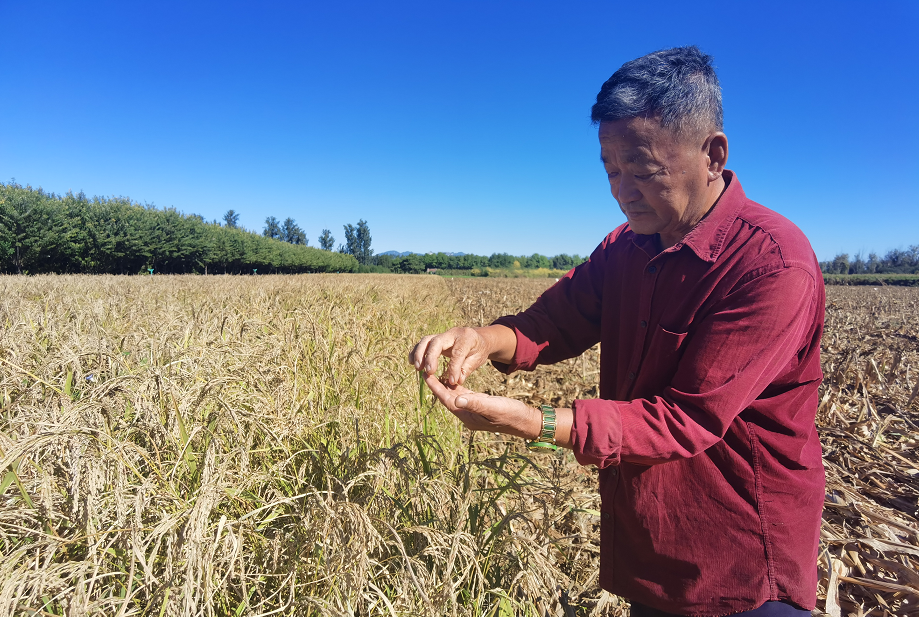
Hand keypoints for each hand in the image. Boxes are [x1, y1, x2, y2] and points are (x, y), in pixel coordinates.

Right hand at [409, 327, 492, 385]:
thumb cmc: (478, 350)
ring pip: (426, 340)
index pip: (457, 352)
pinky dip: (415, 352)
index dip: (454, 368)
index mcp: (467, 337)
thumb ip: (467, 369)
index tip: (452, 382)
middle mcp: (452, 333)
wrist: (476, 338)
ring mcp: (442, 335)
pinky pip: (422, 343)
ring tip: (418, 368)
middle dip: (431, 357)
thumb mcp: (478, 358)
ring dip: (419, 354)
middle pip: (437, 342)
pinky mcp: (435, 339)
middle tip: (429, 372)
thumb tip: (456, 381)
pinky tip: (412, 362)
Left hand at [423, 373, 540, 439]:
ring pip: (455, 397)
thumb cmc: (512, 414)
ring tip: (436, 372)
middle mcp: (467, 415)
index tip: (425, 376)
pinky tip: (455, 379)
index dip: (436, 388)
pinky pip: (464, 396)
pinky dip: (458, 387)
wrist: (526, 421)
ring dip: (446, 385)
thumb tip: (457, 399)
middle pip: (447, 398)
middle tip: (426, 370)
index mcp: (468, 416)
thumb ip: (476, 403)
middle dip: (437, 385)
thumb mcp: (494, 407)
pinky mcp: (479, 407)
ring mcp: (473, 412)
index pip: (447, 400)